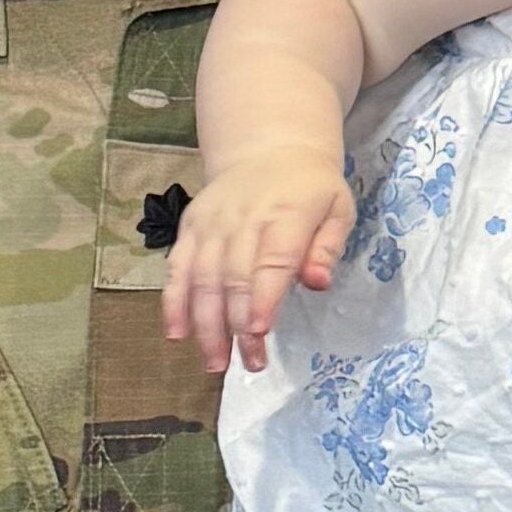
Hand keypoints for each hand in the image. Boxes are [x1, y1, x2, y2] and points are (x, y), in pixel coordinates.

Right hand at [163, 167, 357, 372]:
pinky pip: (177, 267)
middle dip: (237, 325)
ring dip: (205, 324)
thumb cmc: (311, 188)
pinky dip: (173, 301)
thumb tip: (318, 282)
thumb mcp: (338, 208)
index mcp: (285, 214)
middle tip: (248, 364)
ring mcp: (212, 223)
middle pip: (234, 277)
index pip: (271, 261)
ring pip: (202, 278)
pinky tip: (176, 333)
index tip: (259, 334)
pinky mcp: (190, 227)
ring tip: (214, 362)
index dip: (262, 299)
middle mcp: (242, 219)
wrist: (270, 148)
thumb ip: (328, 247)